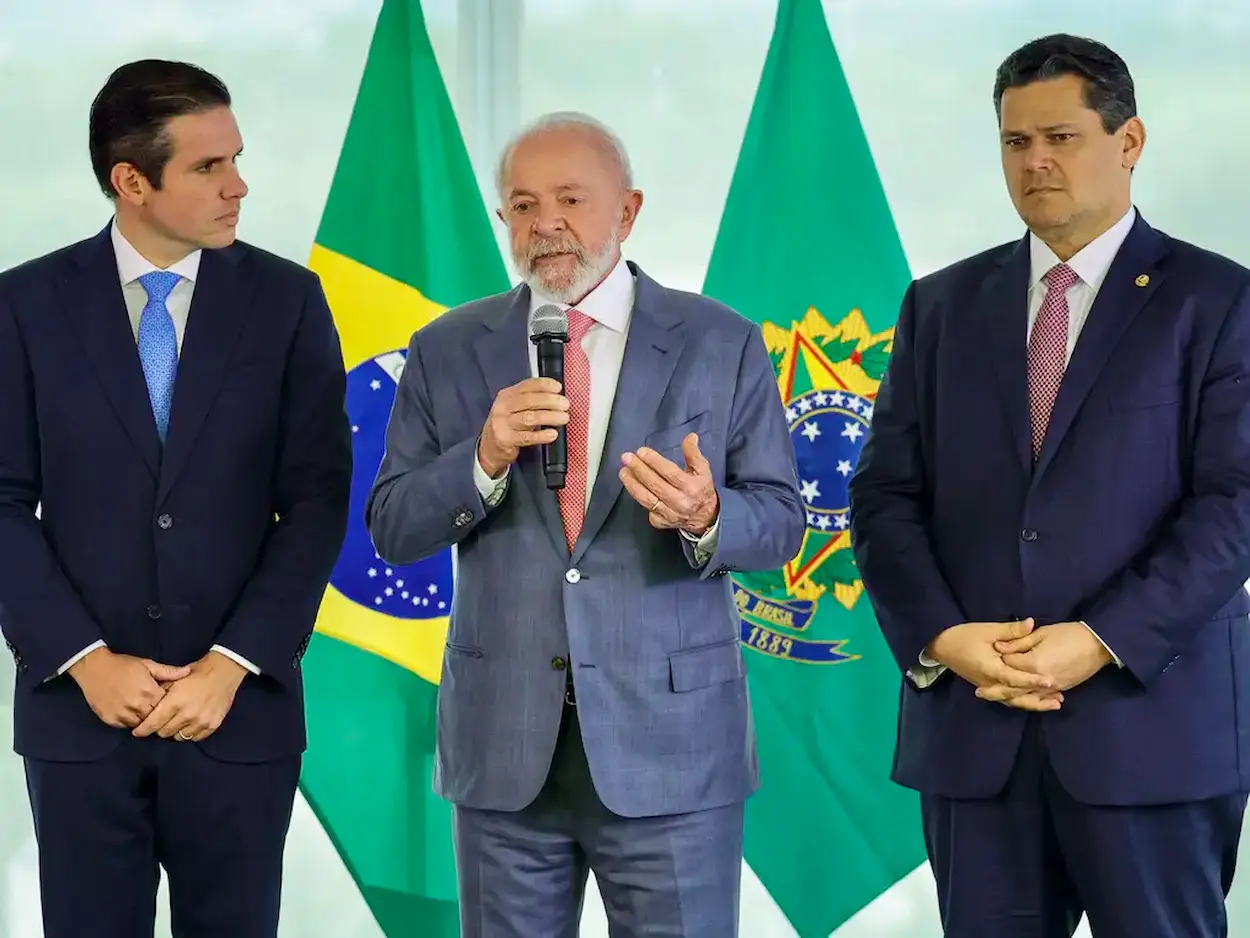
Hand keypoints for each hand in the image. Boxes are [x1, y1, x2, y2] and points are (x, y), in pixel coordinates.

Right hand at [68, 648, 190, 728]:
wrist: (94, 668)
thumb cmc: (123, 665)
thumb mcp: (147, 664)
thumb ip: (168, 671)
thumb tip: (188, 672)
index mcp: (149, 692)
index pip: (166, 706)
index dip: (167, 704)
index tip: (166, 700)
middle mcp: (137, 706)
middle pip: (154, 717)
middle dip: (156, 713)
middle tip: (154, 707)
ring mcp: (122, 714)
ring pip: (140, 724)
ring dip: (143, 719)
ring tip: (142, 709)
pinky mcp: (110, 719)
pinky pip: (125, 726)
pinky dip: (129, 721)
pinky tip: (129, 712)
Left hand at [131, 650, 247, 741]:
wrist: (224, 672)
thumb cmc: (196, 673)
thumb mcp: (174, 679)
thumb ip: (160, 695)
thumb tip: (146, 707)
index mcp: (175, 702)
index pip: (152, 724)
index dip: (142, 730)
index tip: (137, 732)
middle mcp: (187, 714)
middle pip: (164, 733)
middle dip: (159, 728)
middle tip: (162, 721)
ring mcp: (201, 721)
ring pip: (179, 737)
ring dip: (175, 731)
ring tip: (177, 721)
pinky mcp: (212, 725)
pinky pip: (194, 737)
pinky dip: (189, 732)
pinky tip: (189, 723)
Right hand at [477, 377, 568, 477]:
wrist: (489, 448)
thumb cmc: (508, 425)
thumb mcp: (514, 408)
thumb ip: (531, 400)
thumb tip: (557, 397)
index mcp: (507, 395)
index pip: (527, 385)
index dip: (544, 385)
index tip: (558, 387)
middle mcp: (503, 407)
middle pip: (529, 400)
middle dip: (550, 401)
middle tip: (565, 404)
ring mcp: (503, 424)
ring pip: (529, 417)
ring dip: (549, 416)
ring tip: (564, 418)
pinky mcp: (506, 440)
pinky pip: (527, 437)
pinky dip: (542, 435)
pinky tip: (552, 434)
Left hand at [619, 433, 718, 534]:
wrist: (704, 517)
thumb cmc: (701, 488)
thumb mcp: (703, 469)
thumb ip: (694, 453)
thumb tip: (691, 437)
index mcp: (692, 487)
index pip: (670, 473)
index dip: (654, 461)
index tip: (641, 451)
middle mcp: (681, 502)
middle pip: (655, 485)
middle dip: (638, 469)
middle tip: (626, 457)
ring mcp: (669, 514)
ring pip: (646, 499)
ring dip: (632, 484)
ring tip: (623, 471)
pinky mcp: (661, 522)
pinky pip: (646, 509)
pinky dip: (637, 497)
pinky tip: (631, 485)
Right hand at [927, 618, 1061, 711]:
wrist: (942, 645)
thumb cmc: (964, 636)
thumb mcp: (987, 630)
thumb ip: (1011, 630)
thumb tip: (1031, 623)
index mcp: (990, 669)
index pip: (1015, 678)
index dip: (1033, 680)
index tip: (1050, 681)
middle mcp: (990, 683)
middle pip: (1016, 696)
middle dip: (1038, 699)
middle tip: (1059, 700)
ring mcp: (989, 687)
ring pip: (1013, 701)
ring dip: (1033, 703)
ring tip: (1053, 704)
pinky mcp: (988, 687)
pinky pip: (1007, 698)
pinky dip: (1022, 700)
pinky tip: (1036, 701)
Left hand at [975, 621, 1112, 704]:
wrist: (1099, 644)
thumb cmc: (1069, 634)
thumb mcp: (1042, 633)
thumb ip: (1018, 641)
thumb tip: (999, 648)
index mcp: (1034, 663)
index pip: (1010, 665)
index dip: (999, 661)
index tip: (985, 660)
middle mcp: (1041, 680)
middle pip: (1014, 688)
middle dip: (996, 690)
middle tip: (979, 692)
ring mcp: (1052, 687)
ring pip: (1026, 696)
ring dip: (1010, 698)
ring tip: (994, 698)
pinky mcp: (1060, 688)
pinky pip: (1040, 697)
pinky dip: (1028, 699)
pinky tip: (1019, 699)